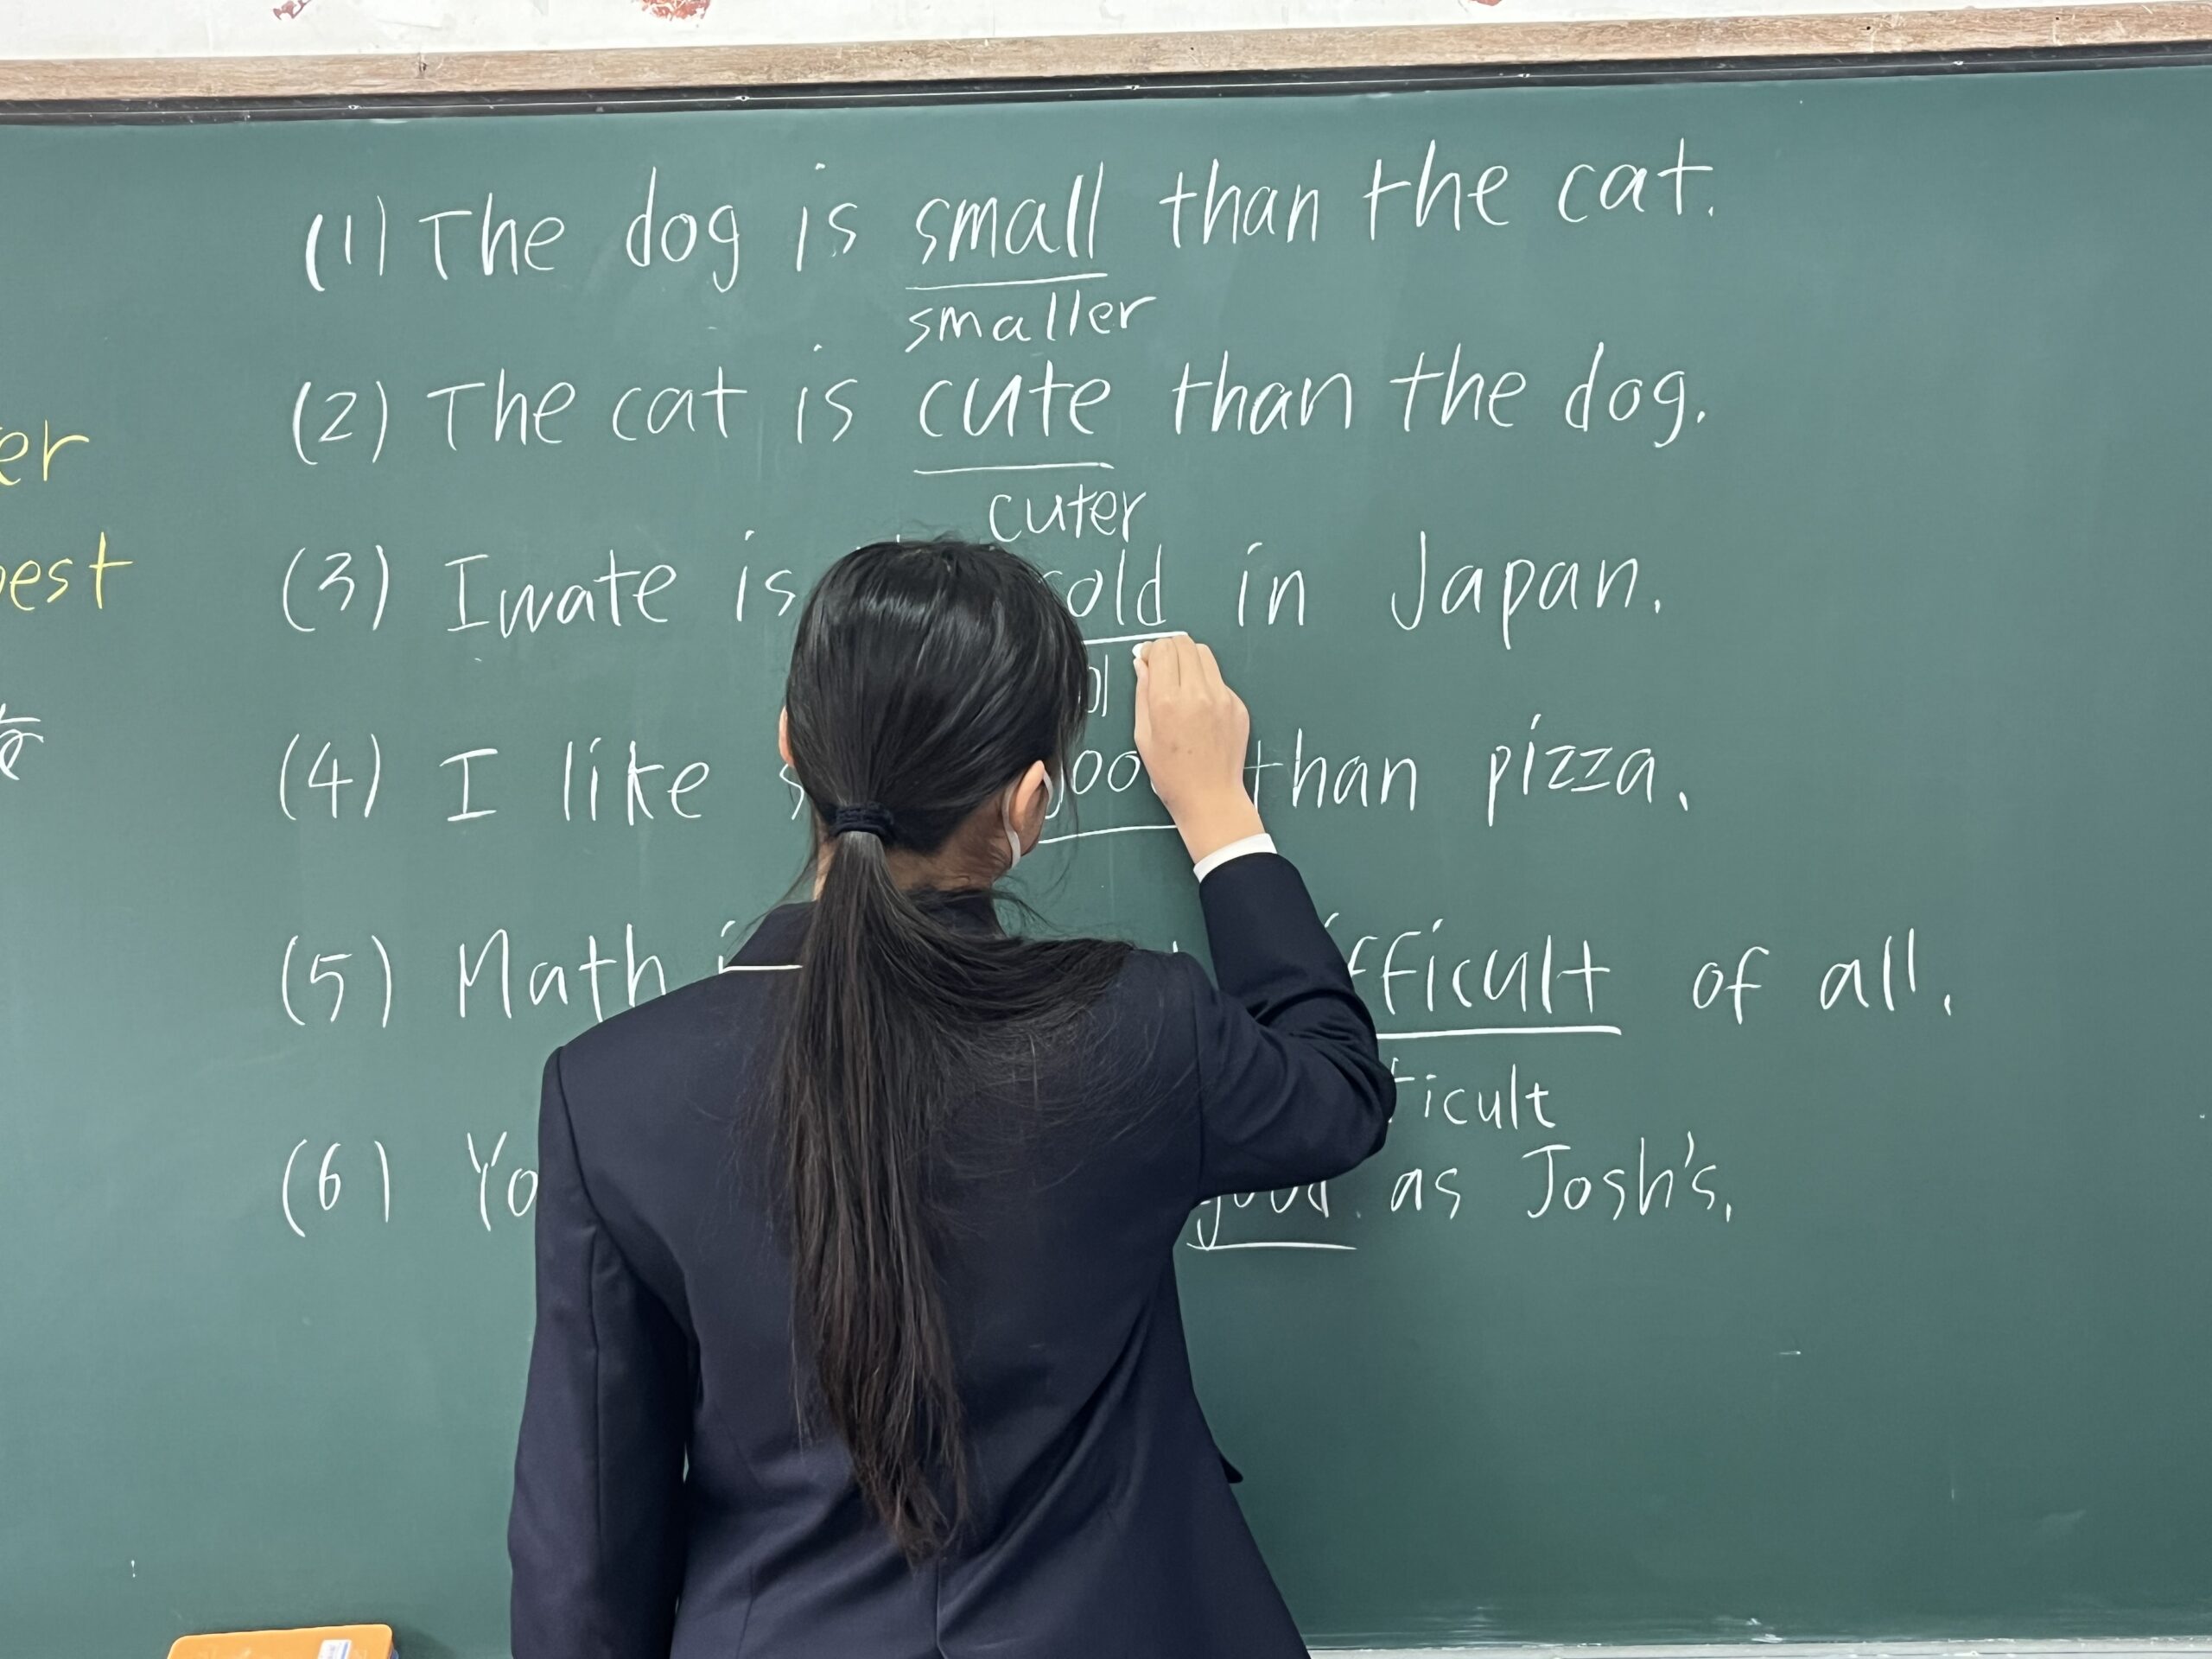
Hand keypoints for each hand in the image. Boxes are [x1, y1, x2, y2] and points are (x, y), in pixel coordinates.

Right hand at [1133, 633, 1265, 865]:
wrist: (1210, 797)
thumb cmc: (1172, 774)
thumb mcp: (1143, 735)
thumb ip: (1142, 694)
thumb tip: (1143, 664)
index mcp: (1168, 701)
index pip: (1163, 649)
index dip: (1152, 650)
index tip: (1149, 662)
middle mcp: (1197, 694)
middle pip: (1184, 643)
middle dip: (1170, 650)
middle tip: (1164, 668)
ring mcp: (1222, 698)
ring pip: (1205, 654)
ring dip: (1189, 660)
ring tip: (1182, 683)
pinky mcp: (1238, 706)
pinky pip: (1219, 679)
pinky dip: (1206, 682)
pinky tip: (1200, 706)